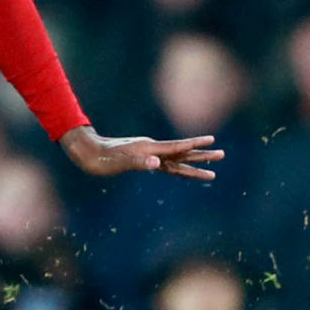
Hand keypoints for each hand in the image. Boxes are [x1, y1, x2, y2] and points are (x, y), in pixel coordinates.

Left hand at [59, 125, 221, 180]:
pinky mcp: (142, 158)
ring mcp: (147, 153)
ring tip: (211, 168)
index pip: (177, 147)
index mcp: (149, 149)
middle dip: (202, 155)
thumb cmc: (101, 159)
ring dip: (193, 163)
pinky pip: (165, 163)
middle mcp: (151, 149)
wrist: (87, 152)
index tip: (213, 141)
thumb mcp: (118, 163)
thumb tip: (157, 164)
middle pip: (182, 153)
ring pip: (176, 159)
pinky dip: (177, 166)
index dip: (195, 144)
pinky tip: (182, 168)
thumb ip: (138, 162)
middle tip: (222, 155)